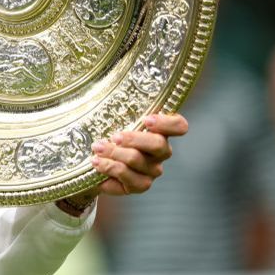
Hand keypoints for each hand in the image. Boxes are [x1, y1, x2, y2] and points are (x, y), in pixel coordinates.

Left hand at [56, 113, 188, 215]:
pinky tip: (96, 165)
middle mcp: (160, 152)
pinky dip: (109, 169)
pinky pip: (127, 179)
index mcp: (159, 131)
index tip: (147, 120)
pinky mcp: (139, 186)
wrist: (95, 163)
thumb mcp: (112, 119)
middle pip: (158, 144)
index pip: (179, 126)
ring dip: (114, 153)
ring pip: (137, 160)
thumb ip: (116, 107)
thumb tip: (103, 89)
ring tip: (97, 148)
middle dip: (133, 139)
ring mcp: (151, 171)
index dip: (167, 123)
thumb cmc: (107, 135)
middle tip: (113, 136)